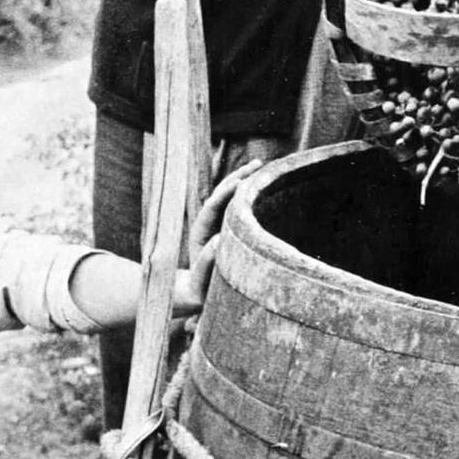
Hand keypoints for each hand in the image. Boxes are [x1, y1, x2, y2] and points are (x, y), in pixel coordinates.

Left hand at [174, 160, 263, 313]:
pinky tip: (263, 185)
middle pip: (220, 194)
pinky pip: (237, 206)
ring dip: (243, 180)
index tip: (242, 183)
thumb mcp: (201, 280)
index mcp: (200, 232)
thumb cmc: (200, 290)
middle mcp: (207, 223)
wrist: (196, 293)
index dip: (226, 193)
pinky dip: (248, 193)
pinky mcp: (227, 227)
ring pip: (229, 196)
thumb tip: (216, 241)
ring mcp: (217, 223)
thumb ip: (206, 262)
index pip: (212, 206)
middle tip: (257, 165)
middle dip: (237, 178)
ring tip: (260, 166)